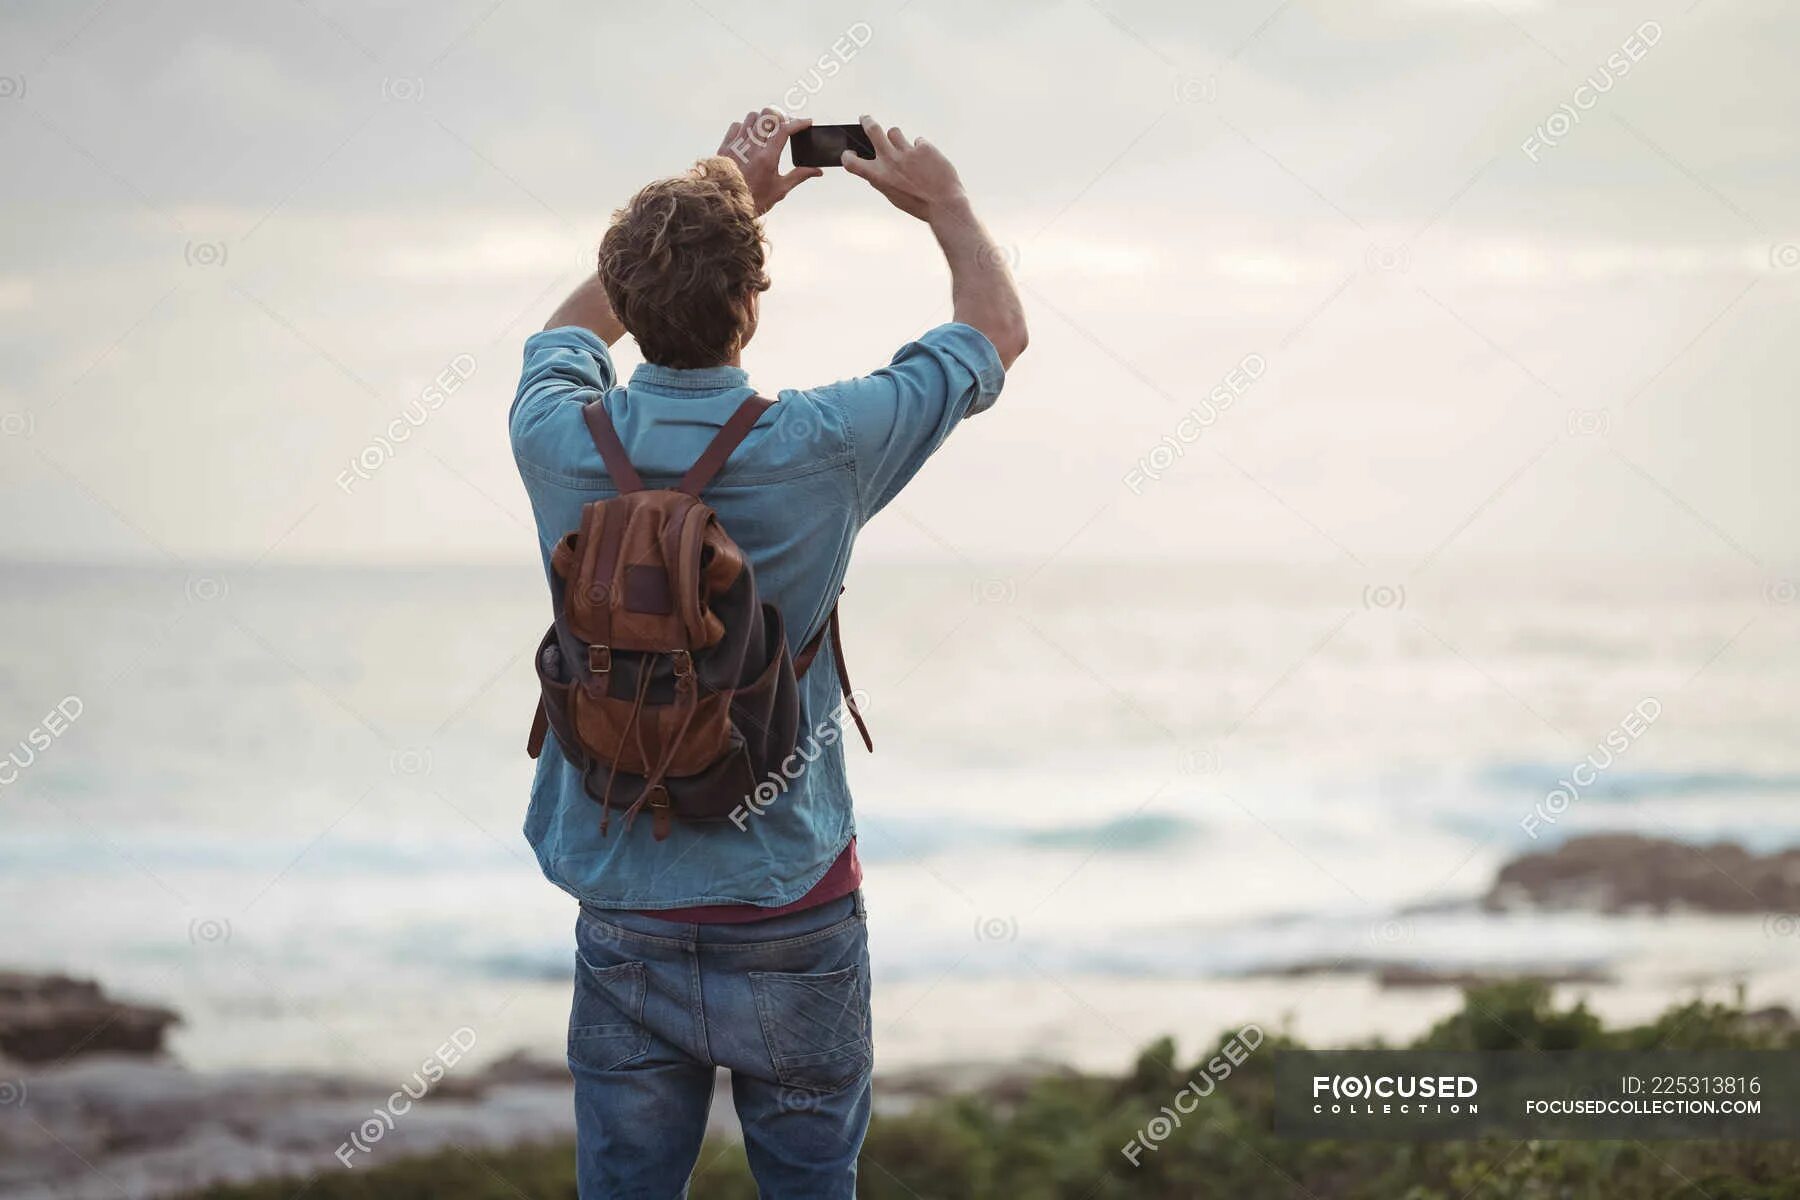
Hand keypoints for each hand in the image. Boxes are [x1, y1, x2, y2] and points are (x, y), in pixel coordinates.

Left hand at [717, 107, 821, 214]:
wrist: (726, 206)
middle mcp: (751, 147)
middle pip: (768, 115)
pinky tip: (750, 137)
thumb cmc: (754, 200)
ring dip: (763, 120)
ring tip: (768, 130)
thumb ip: (799, 176)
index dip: (799, 123)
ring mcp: (737, 145)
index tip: (807, 122)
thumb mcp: (780, 190)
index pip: (785, 130)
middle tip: (786, 125)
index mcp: (767, 158)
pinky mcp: (725, 146)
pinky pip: (737, 125)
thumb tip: (818, 171)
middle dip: (781, 116)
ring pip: (752, 117)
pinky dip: (746, 127)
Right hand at [841, 115, 966, 221]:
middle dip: (867, 121)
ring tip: (907, 152)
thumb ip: (883, 179)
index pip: (851, 162)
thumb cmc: (919, 204)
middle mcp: (890, 161)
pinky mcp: (924, 147)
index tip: (850, 153)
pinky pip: (918, 141)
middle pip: (873, 130)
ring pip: (894, 132)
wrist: (945, 205)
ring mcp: (907, 152)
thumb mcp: (894, 196)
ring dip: (897, 139)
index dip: (847, 156)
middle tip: (865, 118)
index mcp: (879, 177)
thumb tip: (876, 167)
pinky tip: (930, 163)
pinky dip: (922, 150)